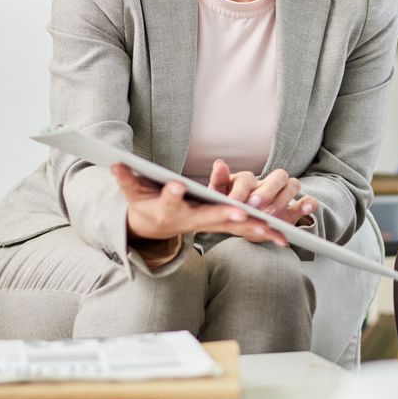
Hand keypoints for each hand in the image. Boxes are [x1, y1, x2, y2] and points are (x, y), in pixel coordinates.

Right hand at [112, 164, 281, 244]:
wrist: (154, 228)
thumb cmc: (146, 203)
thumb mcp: (133, 190)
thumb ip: (127, 178)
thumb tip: (114, 163)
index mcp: (168, 209)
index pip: (169, 201)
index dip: (171, 194)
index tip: (175, 187)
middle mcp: (191, 219)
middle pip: (209, 218)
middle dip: (224, 215)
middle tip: (240, 213)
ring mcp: (208, 224)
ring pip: (232, 227)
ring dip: (252, 229)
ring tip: (274, 230)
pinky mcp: (221, 225)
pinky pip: (243, 230)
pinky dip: (261, 232)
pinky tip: (283, 235)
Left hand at [208, 160, 319, 235]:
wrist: (242, 228)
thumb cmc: (230, 210)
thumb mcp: (219, 199)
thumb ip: (218, 182)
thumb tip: (219, 162)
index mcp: (248, 181)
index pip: (248, 178)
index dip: (242, 190)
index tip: (233, 203)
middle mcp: (268, 184)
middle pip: (277, 176)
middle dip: (266, 191)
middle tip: (254, 206)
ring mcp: (283, 196)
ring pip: (293, 185)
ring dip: (283, 198)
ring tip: (270, 214)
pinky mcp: (294, 210)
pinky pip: (308, 201)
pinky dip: (309, 204)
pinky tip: (306, 208)